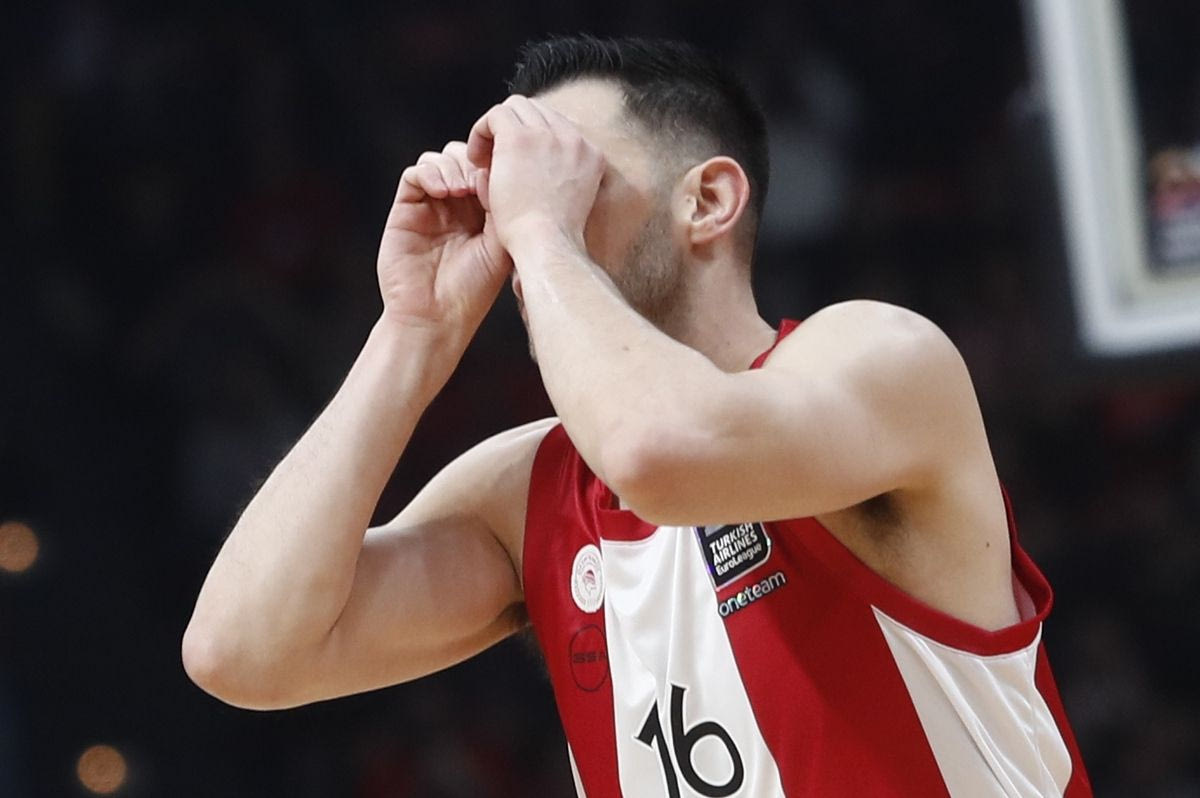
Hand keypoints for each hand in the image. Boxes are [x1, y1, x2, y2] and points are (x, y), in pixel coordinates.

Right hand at [377, 141, 511, 339]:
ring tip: (462, 189)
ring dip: (452, 166)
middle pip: (463, 157)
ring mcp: (430, 205)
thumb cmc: (473, 289)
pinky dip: (429, 173)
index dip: (495, 164)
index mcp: (483, 211)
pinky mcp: (406, 209)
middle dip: (473, 161)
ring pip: (439, 160)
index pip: (488, 169)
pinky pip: (414, 174)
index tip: (506, 177)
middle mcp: (457, 205)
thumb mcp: (500, 244)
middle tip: (481, 183)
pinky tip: (442, 191)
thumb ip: (501, 206)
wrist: (437, 316)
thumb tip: (496, 169)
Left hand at [466, 96, 604, 254]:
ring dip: (497, 130)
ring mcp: (548, 135)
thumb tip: (533, 171)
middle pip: (537, 112)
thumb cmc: (552, 240)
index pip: (557, 127)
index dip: (532, 140)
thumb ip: (558, 180)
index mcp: (591, 155)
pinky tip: (477, 160)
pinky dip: (481, 132)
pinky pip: (495, 115)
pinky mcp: (519, 137)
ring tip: (485, 161)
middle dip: (514, 130)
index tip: (517, 165)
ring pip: (516, 107)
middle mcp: (574, 138)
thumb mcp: (567, 205)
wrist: (547, 245)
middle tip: (497, 161)